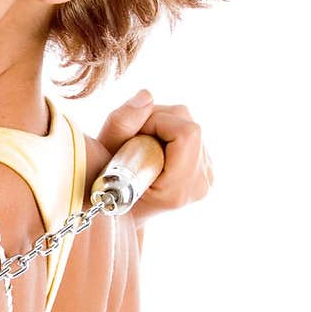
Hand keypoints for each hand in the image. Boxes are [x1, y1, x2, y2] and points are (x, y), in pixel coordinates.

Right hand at [97, 90, 213, 229]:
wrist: (120, 216)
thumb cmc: (104, 187)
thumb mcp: (103, 155)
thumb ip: (122, 124)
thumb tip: (147, 95)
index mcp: (179, 189)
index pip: (186, 133)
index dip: (155, 122)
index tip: (132, 136)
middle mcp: (200, 185)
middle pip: (188, 124)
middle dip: (156, 121)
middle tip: (132, 140)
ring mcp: (207, 178)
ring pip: (189, 124)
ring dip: (161, 125)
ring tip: (140, 146)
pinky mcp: (206, 170)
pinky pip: (191, 134)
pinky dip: (169, 133)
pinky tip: (153, 150)